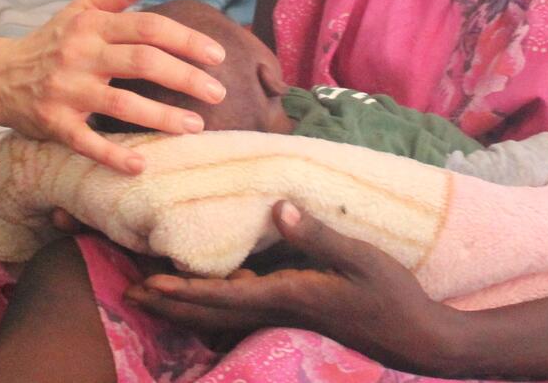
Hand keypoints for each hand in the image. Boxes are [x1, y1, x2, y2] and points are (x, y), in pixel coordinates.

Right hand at [0, 0, 227, 173]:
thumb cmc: (51, 42)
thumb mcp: (82, 10)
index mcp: (91, 26)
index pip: (147, 27)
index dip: (185, 39)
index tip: (217, 55)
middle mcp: (80, 55)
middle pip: (141, 62)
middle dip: (184, 77)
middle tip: (218, 92)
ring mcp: (66, 91)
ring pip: (121, 104)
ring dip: (162, 117)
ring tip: (196, 126)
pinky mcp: (54, 124)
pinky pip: (87, 142)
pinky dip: (114, 155)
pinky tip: (142, 164)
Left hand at [126, 202, 445, 366]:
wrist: (418, 339)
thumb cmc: (393, 297)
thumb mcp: (361, 259)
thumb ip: (318, 235)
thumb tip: (278, 207)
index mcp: (289, 296)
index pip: (223, 296)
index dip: (183, 291)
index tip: (148, 285)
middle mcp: (279, 310)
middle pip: (212, 312)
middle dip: (170, 304)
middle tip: (129, 294)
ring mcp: (287, 316)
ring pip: (224, 315)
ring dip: (187, 306)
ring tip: (154, 295)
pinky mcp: (298, 313)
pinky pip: (245, 311)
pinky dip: (217, 303)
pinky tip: (211, 292)